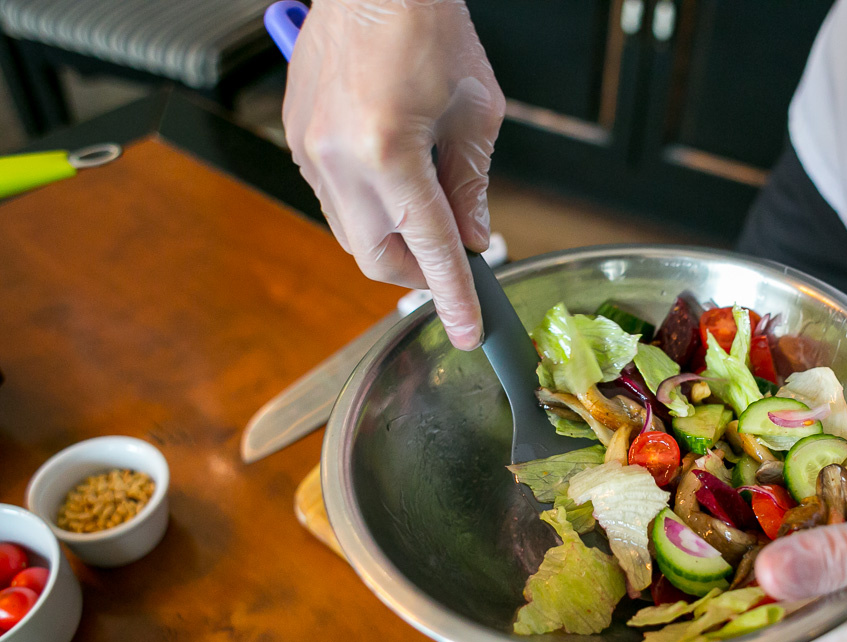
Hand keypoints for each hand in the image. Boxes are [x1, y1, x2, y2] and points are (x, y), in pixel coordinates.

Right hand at [284, 0, 504, 348]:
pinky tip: (394, 185)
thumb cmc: (430, 26)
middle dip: (419, 274)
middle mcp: (338, 158)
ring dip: (392, 241)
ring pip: (350, 232)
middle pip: (376, 257)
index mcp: (389, 151)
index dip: (454, 296)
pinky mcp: (297, 135)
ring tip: (428, 217)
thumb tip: (471, 239)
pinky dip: (367, 207)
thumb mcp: (475, 112)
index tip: (470, 332)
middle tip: (454, 267)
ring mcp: (309, 148)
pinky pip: (331, 197)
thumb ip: (471, 185)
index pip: (430, 247)